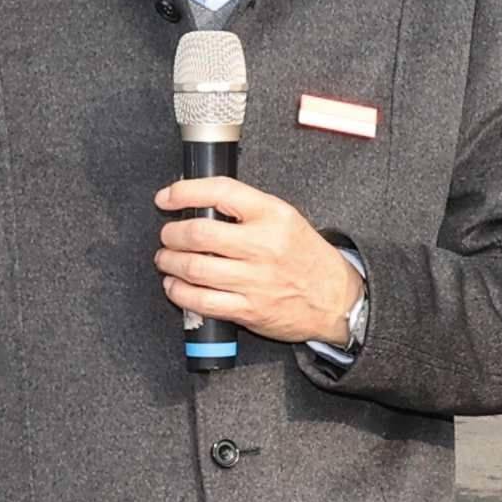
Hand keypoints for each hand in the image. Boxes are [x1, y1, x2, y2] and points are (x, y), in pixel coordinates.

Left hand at [155, 176, 367, 344]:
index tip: (165, 198)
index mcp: (273, 215)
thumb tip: (198, 203)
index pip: (220, 192)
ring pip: (194, 269)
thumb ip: (246, 209)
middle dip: (171, 234)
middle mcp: (264, 246)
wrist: (336, 299)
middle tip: (167, 235)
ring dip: (170, 263)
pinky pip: (202, 302)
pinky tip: (175, 286)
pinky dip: (179, 293)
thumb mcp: (285, 218)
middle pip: (198, 234)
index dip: (184, 192)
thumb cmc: (307, 258)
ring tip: (167, 259)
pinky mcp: (249, 310)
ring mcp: (256, 280)